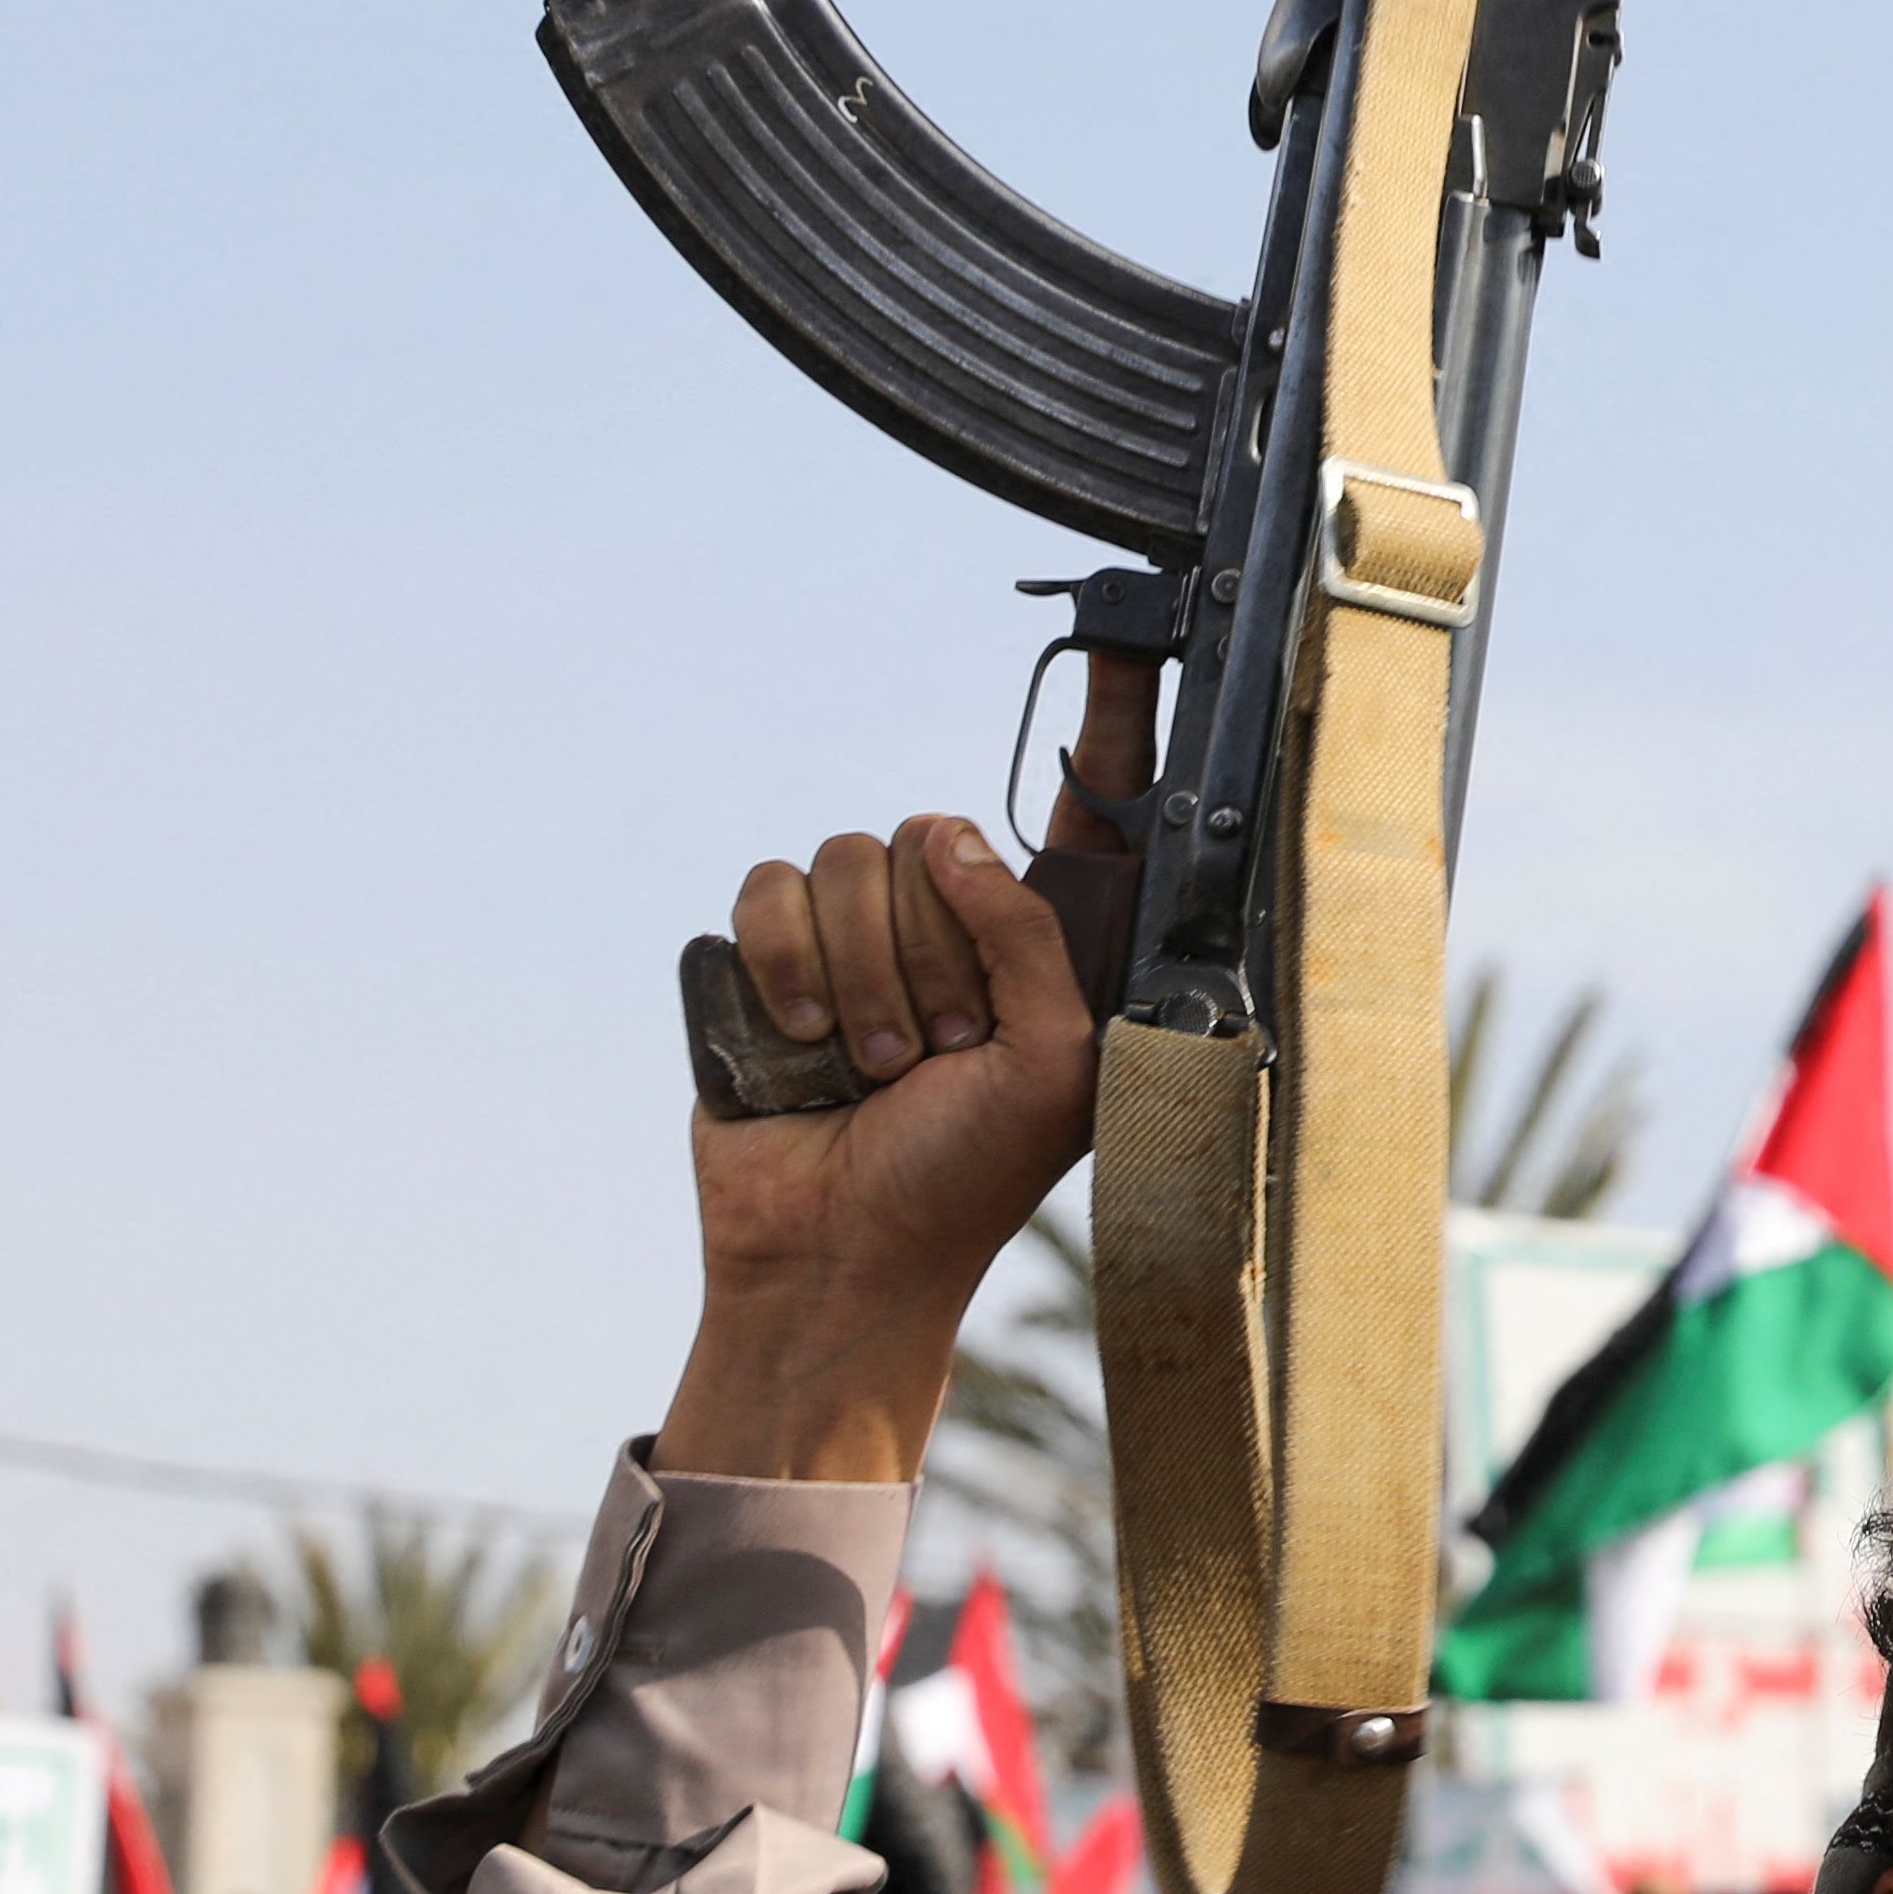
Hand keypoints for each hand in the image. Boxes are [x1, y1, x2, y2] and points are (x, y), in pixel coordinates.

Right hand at [661, 657, 1151, 1485]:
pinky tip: (801, 1050)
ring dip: (860, 981)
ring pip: (848, 861)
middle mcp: (955, 928)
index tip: (1122, 635)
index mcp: (1046, 950)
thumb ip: (1029, 935)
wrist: (833, 1258)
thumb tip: (948, 837)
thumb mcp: (1049, 1063)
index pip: (1085, 813)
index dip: (1105, 725)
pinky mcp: (769, 956)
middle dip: (933, 957)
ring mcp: (856, 939)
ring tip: (874, 1068)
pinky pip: (769, 890)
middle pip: (934, 835)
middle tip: (938, 1054)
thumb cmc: (961, 1180)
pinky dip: (784, 972)